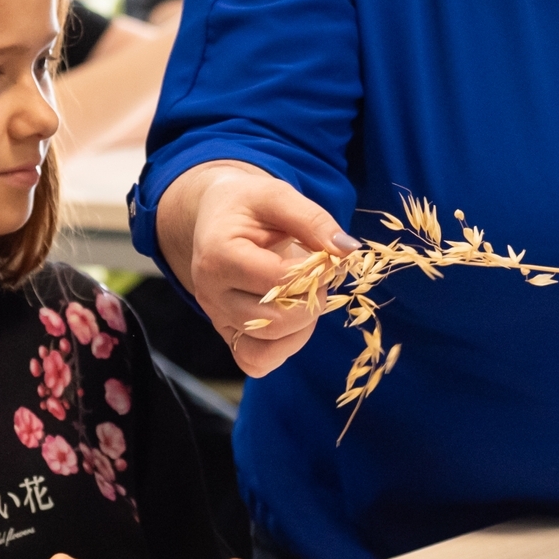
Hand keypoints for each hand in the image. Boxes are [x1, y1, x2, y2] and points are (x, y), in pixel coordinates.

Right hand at [158, 161, 354, 376]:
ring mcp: (216, 318)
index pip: (279, 282)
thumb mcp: (278, 196)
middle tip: (319, 277)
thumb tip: (348, 251)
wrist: (215, 215)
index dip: (315, 274)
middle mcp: (210, 293)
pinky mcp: (226, 334)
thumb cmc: (248, 205)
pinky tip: (294, 319)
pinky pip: (256, 361)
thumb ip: (313, 220)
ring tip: (306, 295)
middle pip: (274, 321)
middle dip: (311, 302)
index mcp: (218, 255)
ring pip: (267, 347)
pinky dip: (283, 348)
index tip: (327, 258)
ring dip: (302, 326)